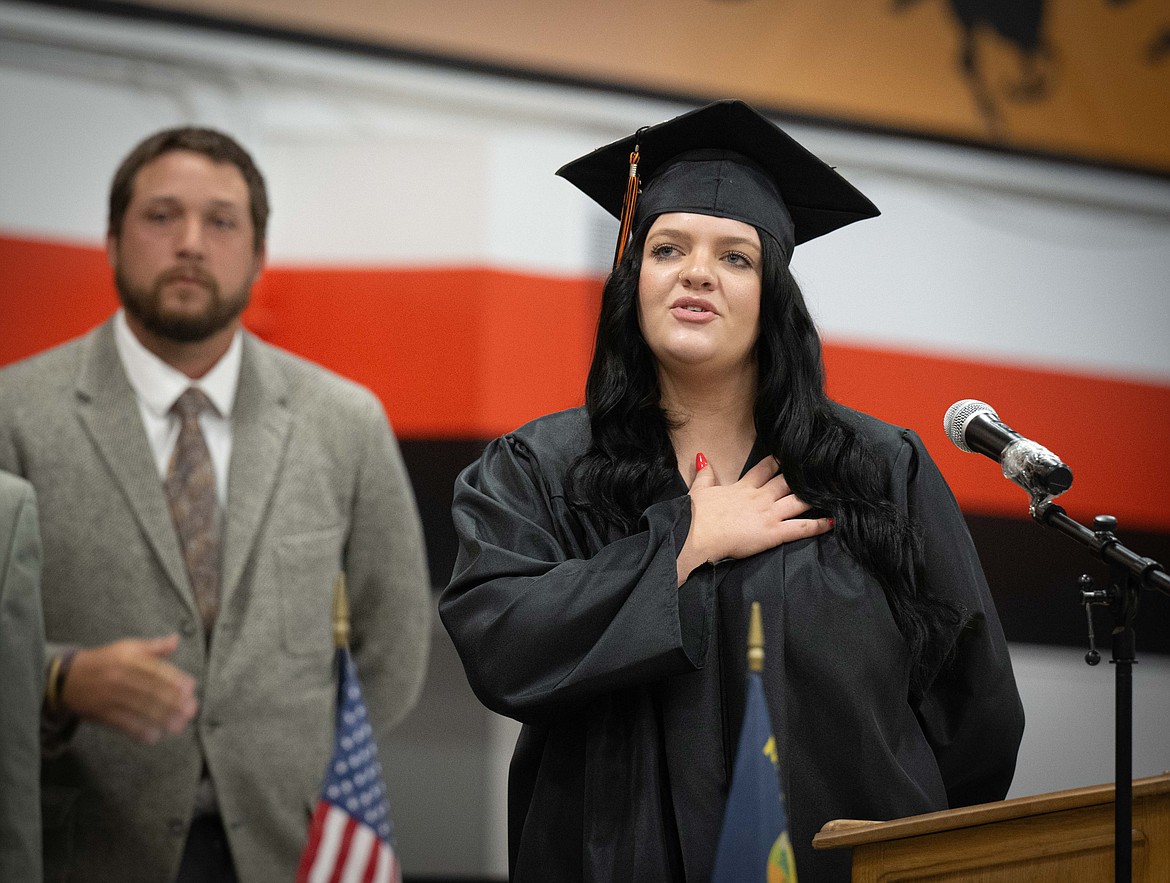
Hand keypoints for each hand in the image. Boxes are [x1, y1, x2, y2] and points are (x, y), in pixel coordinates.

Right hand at [61, 634, 197, 743]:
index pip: (155, 670)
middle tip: (190, 709)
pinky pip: (122, 722)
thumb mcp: (127, 648)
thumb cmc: (105, 661)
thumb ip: (154, 647)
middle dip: (172, 701)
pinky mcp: (101, 712)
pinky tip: (154, 736)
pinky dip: (138, 730)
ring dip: (161, 718)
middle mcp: (119, 676)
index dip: (174, 679)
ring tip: (178, 724)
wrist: (67, 677)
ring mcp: (109, 696)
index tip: (190, 688)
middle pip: (150, 690)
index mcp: (128, 659)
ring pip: (139, 708)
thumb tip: (175, 639)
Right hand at [676, 455, 832, 583]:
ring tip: (832, 493)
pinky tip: (832, 521)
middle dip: (802, 477)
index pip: (765, 469)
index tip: (790, 455)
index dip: (779, 461)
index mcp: (742, 488)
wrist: (696, 534)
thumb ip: (705, 474)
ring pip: (798, 501)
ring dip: (815, 497)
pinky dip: (818, 525)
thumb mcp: (699, 490)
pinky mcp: (773, 532)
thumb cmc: (695, 515)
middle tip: (820, 470)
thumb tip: (702, 458)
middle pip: (787, 482)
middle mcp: (759, 497)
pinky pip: (800, 528)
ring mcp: (768, 514)